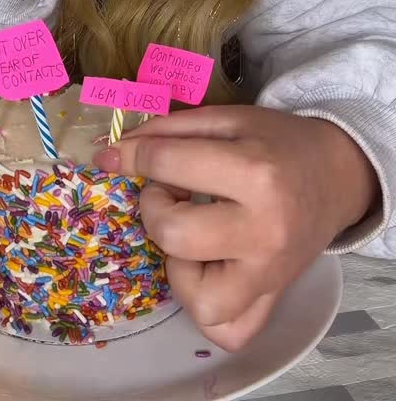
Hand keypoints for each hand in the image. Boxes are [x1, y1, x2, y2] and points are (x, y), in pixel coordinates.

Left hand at [94, 105, 378, 350]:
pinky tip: (207, 269)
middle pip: (173, 234)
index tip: (119, 154)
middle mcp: (263, 231)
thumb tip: (112, 153)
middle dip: (155, 207)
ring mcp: (270, 275)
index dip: (132, 155)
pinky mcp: (273, 299)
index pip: (168, 166)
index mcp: (255, 173)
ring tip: (192, 232)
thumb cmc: (277, 143)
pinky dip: (206, 307)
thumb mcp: (227, 119)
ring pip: (197, 298)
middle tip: (171, 190)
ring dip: (178, 263)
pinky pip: (226, 330)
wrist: (337, 174)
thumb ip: (169, 131)